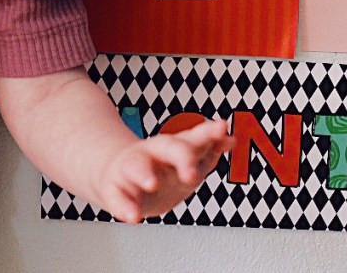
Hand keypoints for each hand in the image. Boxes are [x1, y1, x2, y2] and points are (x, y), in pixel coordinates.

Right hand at [92, 118, 233, 223]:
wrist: (118, 175)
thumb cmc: (157, 167)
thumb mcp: (183, 158)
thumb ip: (208, 149)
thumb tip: (231, 140)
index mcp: (172, 146)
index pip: (192, 137)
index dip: (208, 134)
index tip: (222, 129)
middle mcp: (152, 153)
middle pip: (168, 148)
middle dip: (182, 157)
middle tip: (191, 173)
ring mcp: (132, 170)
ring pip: (136, 167)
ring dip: (144, 174)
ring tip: (152, 183)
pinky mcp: (115, 190)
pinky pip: (118, 199)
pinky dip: (125, 207)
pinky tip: (133, 216)